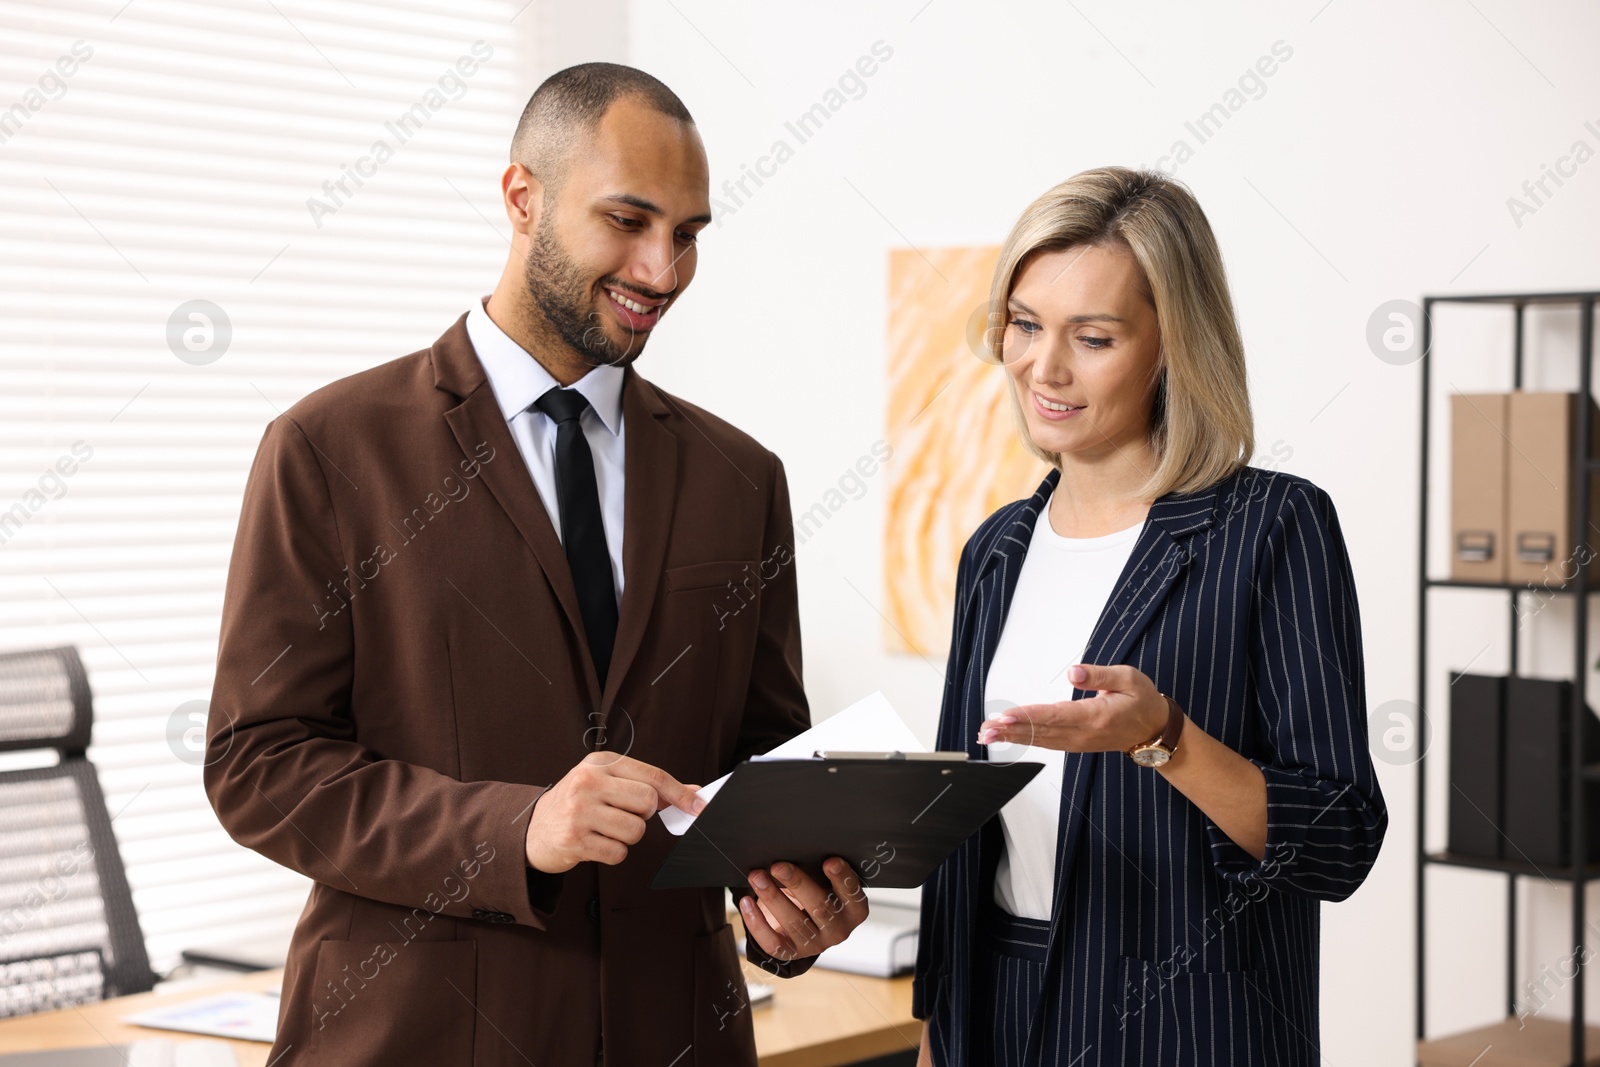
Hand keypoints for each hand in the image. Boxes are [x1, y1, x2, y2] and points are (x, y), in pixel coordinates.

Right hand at [524, 752, 703, 872]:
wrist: (532, 830)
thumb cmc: (578, 804)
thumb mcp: (608, 784)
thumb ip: (649, 786)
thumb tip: (694, 793)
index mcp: (601, 762)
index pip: (652, 776)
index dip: (680, 793)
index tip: (699, 806)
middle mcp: (588, 782)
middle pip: (647, 803)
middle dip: (643, 816)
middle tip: (622, 815)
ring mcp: (579, 810)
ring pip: (635, 830)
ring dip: (627, 837)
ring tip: (605, 830)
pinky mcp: (574, 839)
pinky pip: (618, 852)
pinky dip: (614, 853)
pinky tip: (596, 843)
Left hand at [738, 856, 869, 961]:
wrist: (806, 921)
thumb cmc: (818, 890)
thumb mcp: (825, 880)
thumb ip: (819, 869)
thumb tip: (796, 849)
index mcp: (854, 910)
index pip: (852, 895)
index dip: (842, 879)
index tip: (829, 861)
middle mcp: (838, 930)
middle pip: (820, 908)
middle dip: (797, 884)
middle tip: (778, 866)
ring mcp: (815, 944)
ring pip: (794, 923)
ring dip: (773, 898)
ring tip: (757, 877)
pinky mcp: (792, 953)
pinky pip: (773, 943)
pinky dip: (757, 923)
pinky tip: (747, 902)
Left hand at [977, 663, 1169, 753]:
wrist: (1154, 731)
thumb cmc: (1142, 701)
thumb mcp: (1129, 678)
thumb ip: (1099, 675)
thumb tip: (1073, 672)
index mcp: (1096, 716)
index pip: (1056, 715)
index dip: (1029, 716)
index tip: (1007, 715)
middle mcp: (1083, 733)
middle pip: (1041, 731)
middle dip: (1010, 729)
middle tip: (985, 729)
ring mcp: (1078, 742)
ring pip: (1040, 740)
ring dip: (1012, 736)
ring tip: (987, 733)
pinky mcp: (1074, 744)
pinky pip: (1046, 742)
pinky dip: (1024, 739)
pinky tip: (1007, 736)